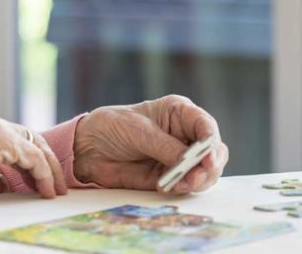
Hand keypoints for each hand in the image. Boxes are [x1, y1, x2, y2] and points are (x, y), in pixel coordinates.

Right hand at [0, 108, 67, 199]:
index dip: (28, 158)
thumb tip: (6, 183)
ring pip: (34, 145)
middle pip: (27, 136)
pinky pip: (33, 157)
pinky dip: (44, 175)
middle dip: (43, 161)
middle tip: (54, 183)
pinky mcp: (1, 139)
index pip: (12, 136)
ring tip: (55, 190)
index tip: (36, 179)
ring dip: (48, 169)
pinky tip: (46, 191)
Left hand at [72, 95, 228, 194]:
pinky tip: (167, 186)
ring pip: (206, 172)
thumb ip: (163, 146)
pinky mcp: (171, 176)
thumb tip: (188, 161)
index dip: (210, 141)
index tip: (206, 157)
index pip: (206, 125)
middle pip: (213, 152)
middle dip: (209, 166)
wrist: (88, 148)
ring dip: (198, 180)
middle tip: (195, 177)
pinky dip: (183, 188)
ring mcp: (180, 157)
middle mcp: (185, 135)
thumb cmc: (112, 126)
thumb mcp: (138, 130)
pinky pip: (187, 185)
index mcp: (179, 113)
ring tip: (181, 184)